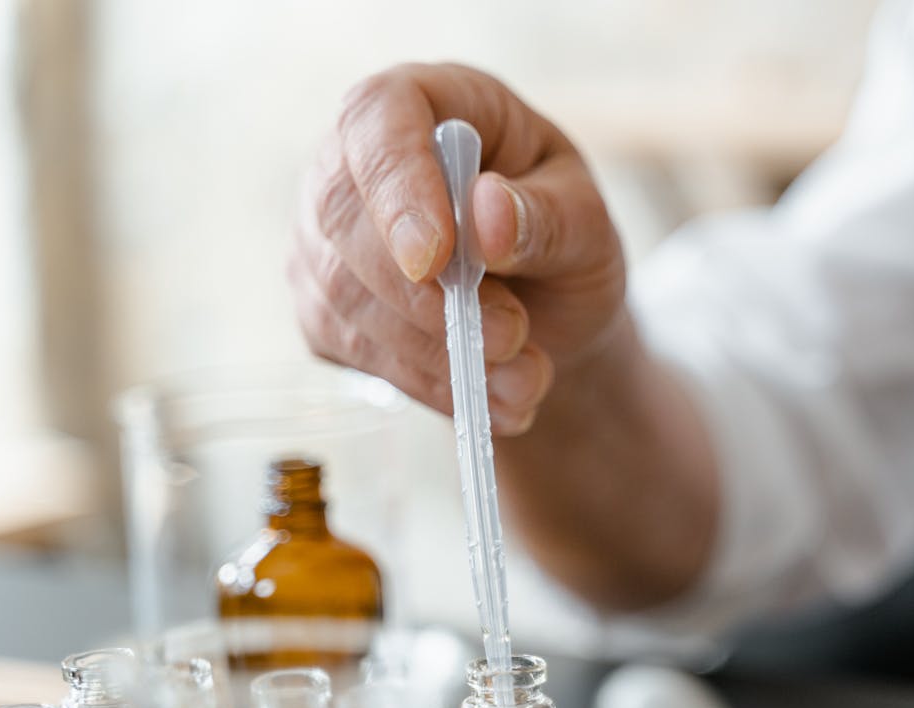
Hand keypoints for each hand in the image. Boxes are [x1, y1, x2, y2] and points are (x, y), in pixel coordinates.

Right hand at [289, 63, 626, 434]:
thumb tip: (487, 214)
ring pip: (343, 297)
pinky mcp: (325, 308)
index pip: (377, 117)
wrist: (552, 311)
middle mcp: (355, 161)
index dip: (397, 186)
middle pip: (342, 216)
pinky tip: (490, 399)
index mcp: (429, 102)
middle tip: (511, 337)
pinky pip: (355, 352)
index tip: (436, 259)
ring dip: (437, 353)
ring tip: (524, 381)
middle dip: (426, 295)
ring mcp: (327, 238)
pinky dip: (428, 384)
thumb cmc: (566, 238)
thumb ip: (546, 218)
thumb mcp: (588, 223)